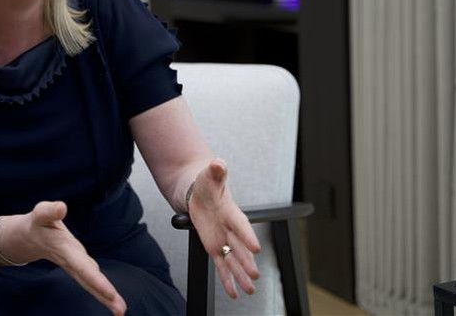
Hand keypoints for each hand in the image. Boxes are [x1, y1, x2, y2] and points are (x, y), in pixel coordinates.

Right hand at [10, 201, 126, 315]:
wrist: (27, 237)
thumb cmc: (37, 223)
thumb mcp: (40, 213)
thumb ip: (50, 211)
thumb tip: (61, 207)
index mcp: (63, 249)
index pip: (81, 266)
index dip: (94, 278)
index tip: (109, 292)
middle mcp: (70, 260)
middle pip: (88, 280)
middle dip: (103, 294)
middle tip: (121, 310)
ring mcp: (74, 264)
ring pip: (90, 282)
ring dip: (105, 296)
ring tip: (120, 311)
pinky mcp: (77, 265)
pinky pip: (90, 279)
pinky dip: (101, 289)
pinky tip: (112, 299)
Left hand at [188, 159, 260, 298]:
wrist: (200, 190)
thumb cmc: (208, 182)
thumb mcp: (211, 175)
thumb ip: (216, 171)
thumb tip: (218, 162)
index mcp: (232, 212)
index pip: (241, 225)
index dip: (247, 236)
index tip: (255, 247)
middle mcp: (230, 229)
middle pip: (240, 248)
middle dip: (246, 262)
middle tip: (255, 275)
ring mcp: (223, 240)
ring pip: (233, 261)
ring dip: (240, 275)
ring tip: (249, 290)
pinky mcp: (214, 247)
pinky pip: (221, 265)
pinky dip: (227, 279)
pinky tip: (233, 292)